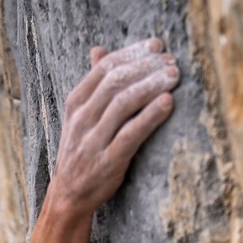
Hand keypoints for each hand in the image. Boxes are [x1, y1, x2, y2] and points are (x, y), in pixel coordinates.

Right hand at [51, 38, 179, 216]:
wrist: (68, 195)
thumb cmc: (81, 151)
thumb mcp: (79, 116)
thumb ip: (92, 85)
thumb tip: (99, 50)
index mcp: (76, 103)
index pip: (105, 68)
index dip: (133, 53)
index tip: (156, 47)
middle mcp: (82, 119)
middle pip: (116, 81)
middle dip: (147, 67)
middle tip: (172, 62)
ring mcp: (93, 141)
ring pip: (124, 103)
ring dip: (152, 86)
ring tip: (174, 77)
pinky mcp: (108, 162)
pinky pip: (130, 134)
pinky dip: (150, 116)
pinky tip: (167, 103)